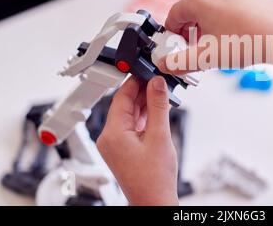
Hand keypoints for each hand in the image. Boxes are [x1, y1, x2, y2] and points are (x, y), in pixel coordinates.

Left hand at [96, 76, 177, 205]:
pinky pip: (133, 124)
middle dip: (143, 91)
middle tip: (160, 81)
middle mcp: (110, 137)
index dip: (136, 81)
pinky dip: (146, 116)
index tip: (149, 70)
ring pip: (131, 114)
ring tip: (163, 93)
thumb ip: (158, 106)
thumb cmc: (154, 179)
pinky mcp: (124, 147)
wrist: (154, 202)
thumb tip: (157, 84)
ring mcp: (116, 143)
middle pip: (126, 104)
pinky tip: (158, 109)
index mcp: (112, 134)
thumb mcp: (160, 136)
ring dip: (146, 103)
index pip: (122, 97)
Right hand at [160, 0, 272, 73]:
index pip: (174, 15)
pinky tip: (233, 36)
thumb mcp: (207, 57)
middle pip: (191, 9)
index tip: (177, 47)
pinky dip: (223, 19)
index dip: (173, 35)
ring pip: (209, 7)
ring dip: (207, 25)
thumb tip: (166, 64)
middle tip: (197, 50)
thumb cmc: (250, 42)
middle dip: (190, 31)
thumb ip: (179, 62)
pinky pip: (226, 4)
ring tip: (217, 45)